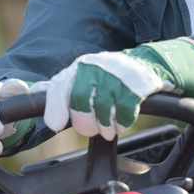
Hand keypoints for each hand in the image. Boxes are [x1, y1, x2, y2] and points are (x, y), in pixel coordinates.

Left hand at [39, 38, 193, 140]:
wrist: (152, 63)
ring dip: (106, 127)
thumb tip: (42, 104)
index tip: (55, 125)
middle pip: (81, 103)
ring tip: (109, 128)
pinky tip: (122, 122)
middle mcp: (98, 67)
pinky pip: (125, 114)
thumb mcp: (88, 76)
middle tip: (92, 130)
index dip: (56, 107)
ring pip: (103, 111)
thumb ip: (66, 89)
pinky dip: (122, 124)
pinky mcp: (137, 85)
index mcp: (82, 65)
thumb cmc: (114, 76)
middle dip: (85, 123)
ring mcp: (118, 75)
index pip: (61, 86)